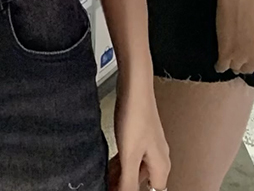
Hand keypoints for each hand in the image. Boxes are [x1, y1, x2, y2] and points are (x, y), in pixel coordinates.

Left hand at [112, 73, 169, 190]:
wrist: (135, 86)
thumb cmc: (136, 116)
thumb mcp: (129, 155)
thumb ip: (128, 182)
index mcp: (161, 166)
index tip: (119, 190)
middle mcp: (158, 157)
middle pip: (144, 181)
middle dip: (126, 185)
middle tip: (109, 185)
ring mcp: (149, 145)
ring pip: (136, 168)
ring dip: (122, 174)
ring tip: (105, 177)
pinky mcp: (139, 134)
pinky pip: (131, 155)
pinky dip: (121, 162)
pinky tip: (109, 161)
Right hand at [216, 0, 253, 74]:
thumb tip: (251, 37)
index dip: (252, 59)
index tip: (249, 55)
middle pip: (249, 68)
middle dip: (245, 64)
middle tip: (240, 57)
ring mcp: (241, 56)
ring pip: (236, 68)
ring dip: (233, 64)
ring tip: (229, 60)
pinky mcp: (226, 52)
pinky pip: (222, 66)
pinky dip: (220, 66)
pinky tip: (219, 64)